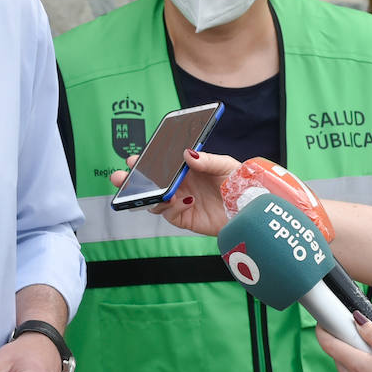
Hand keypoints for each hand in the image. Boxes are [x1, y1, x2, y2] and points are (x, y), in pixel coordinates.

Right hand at [111, 150, 240, 236]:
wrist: (250, 208)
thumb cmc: (239, 182)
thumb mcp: (225, 165)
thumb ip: (206, 160)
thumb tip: (187, 154)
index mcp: (185, 169)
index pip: (159, 164)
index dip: (143, 162)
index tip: (132, 159)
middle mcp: (179, 185)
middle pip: (150, 184)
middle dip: (132, 182)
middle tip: (121, 178)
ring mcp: (180, 202)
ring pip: (155, 201)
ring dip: (153, 196)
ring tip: (162, 192)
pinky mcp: (185, 218)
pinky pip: (170, 214)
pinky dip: (174, 207)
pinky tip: (186, 200)